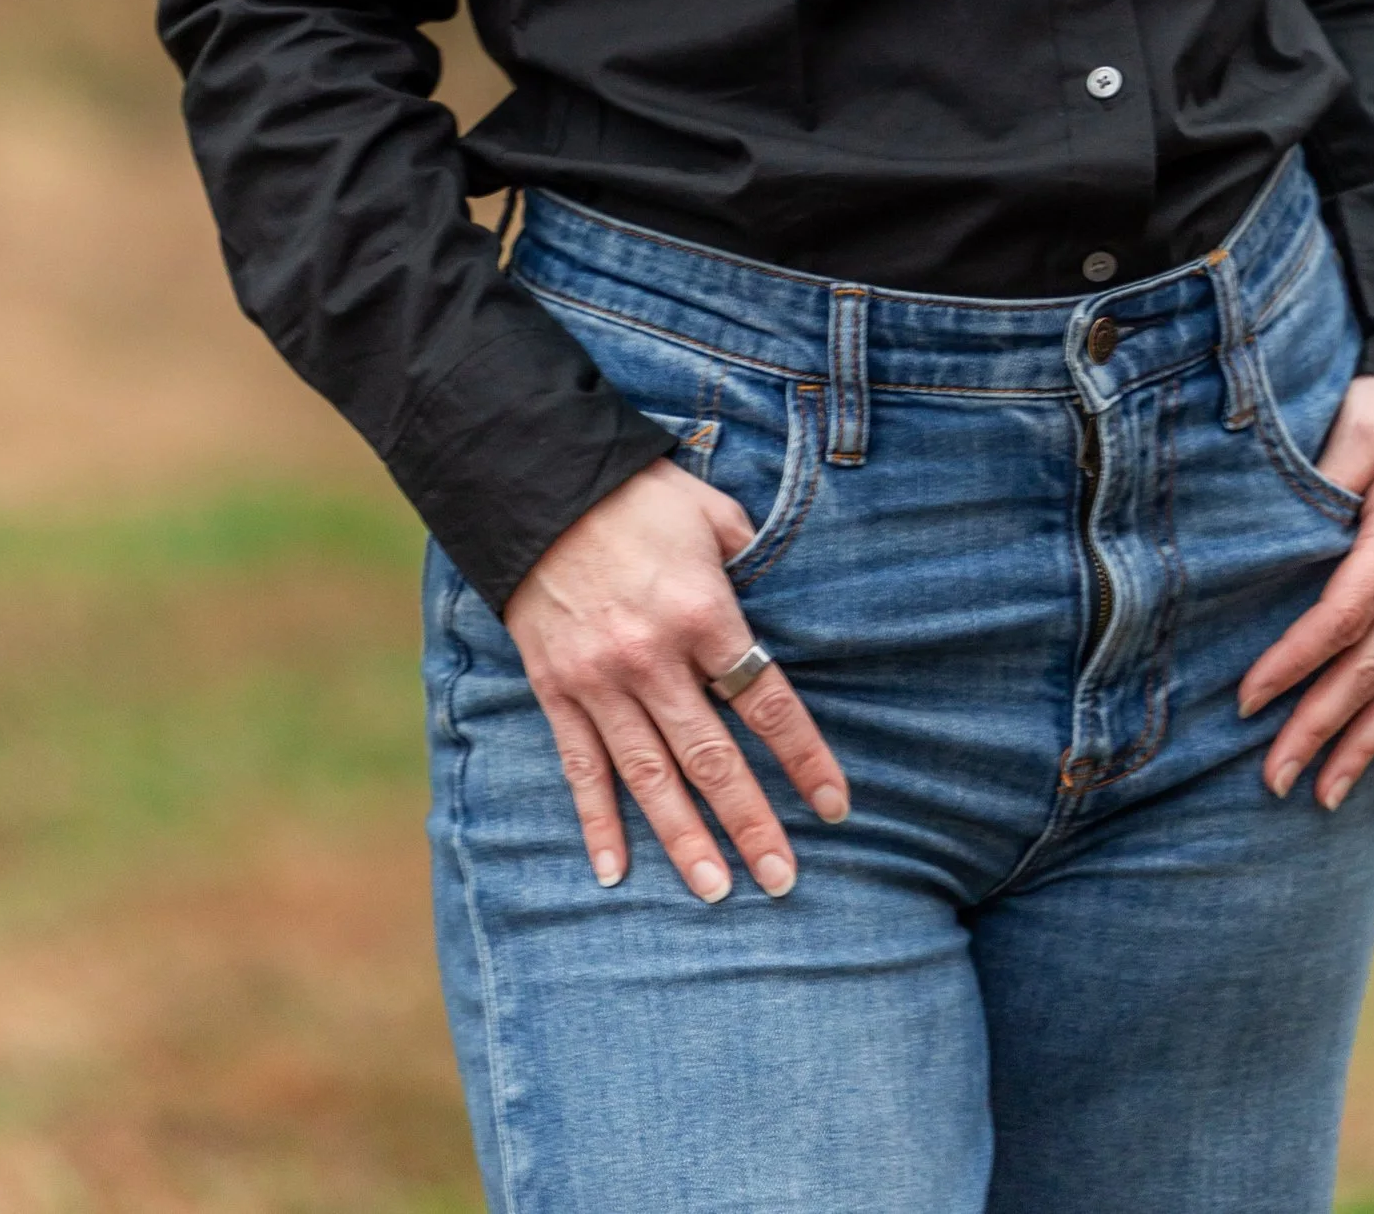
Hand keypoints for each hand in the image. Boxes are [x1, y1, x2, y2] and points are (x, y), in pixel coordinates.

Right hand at [504, 458, 851, 898]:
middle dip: (751, 822)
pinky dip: (596, 822)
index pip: (766, 701)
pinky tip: (613, 872)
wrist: (539, 482)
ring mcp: (600, 680)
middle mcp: (653, 657)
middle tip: (783, 879)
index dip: (804, 758)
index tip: (835, 807)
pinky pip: (579, 766)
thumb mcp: (711, 512)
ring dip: (684, 839)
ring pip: (649, 776)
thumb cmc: (638, 495)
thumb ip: (751, 560)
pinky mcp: (556, 687)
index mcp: (703, 612)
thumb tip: (789, 597)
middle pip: (712, 756)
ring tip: (716, 891)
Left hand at [1236, 379, 1373, 809]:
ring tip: (1321, 796)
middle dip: (1320, 727)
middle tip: (1273, 778)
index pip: (1344, 615)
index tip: (1248, 700)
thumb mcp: (1360, 420)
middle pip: (1371, 667)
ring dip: (1364, 748)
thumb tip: (1290, 522)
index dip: (1296, 661)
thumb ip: (1327, 472)